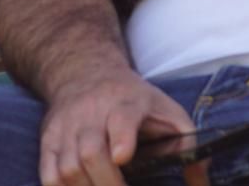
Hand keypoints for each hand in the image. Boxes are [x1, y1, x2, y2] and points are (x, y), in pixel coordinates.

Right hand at [39, 66, 206, 185]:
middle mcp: (91, 113)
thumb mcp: (167, 111)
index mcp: (125, 102)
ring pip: (68, 167)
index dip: (122, 137)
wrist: (85, 73)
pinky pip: (48, 175)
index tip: (124, 156)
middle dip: (108, 184)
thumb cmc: (136, 102)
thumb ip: (188, 145)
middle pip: (92, 152)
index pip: (122, 117)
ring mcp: (66, 127)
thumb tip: (200, 183)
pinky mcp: (48, 140)